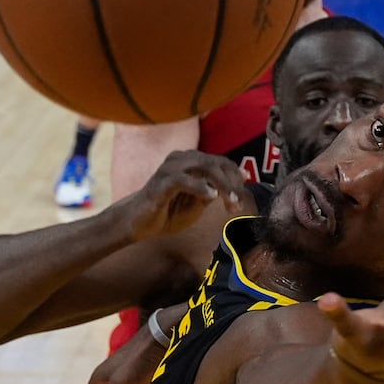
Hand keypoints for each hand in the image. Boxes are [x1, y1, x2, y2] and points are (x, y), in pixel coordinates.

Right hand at [119, 150, 246, 241]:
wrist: (138, 224)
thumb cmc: (167, 213)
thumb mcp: (198, 204)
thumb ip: (213, 192)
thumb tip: (235, 185)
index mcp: (191, 162)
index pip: (220, 161)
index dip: (236, 174)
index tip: (245, 189)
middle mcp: (181, 160)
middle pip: (216, 162)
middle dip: (232, 183)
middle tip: (238, 203)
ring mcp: (170, 169)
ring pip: (204, 167)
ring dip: (221, 184)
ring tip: (231, 202)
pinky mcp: (160, 183)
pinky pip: (184, 180)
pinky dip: (200, 187)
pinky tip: (211, 198)